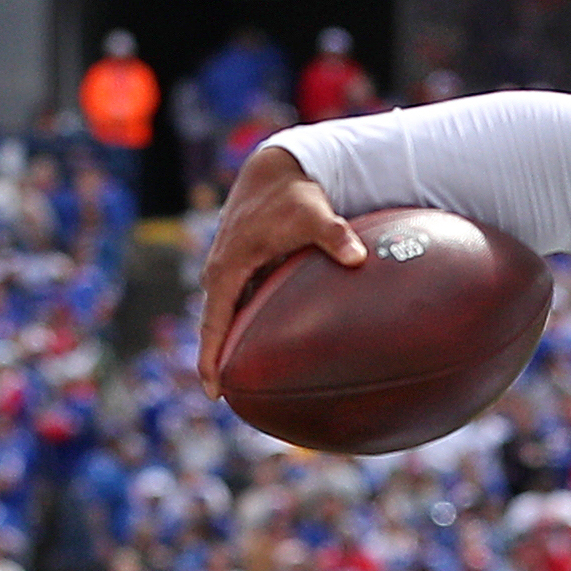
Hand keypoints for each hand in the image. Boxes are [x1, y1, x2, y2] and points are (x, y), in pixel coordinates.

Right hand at [195, 142, 367, 398]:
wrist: (278, 170)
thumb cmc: (295, 196)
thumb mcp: (315, 215)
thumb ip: (336, 236)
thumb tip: (358, 257)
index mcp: (229, 268)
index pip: (215, 322)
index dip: (212, 358)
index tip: (214, 390)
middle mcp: (222, 272)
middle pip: (216, 326)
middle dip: (218, 361)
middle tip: (229, 400)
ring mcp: (230, 270)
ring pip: (227, 316)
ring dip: (230, 346)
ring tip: (242, 384)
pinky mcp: (243, 268)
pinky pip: (241, 304)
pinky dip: (246, 326)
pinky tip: (263, 348)